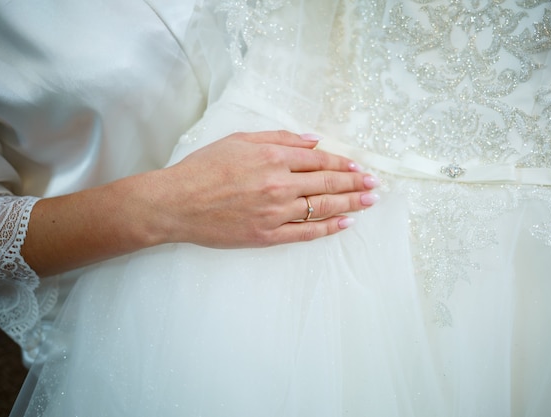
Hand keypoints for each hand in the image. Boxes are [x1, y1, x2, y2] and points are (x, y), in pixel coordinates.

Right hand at [150, 130, 378, 247]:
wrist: (176, 203)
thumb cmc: (203, 168)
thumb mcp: (238, 140)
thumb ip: (279, 138)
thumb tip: (312, 140)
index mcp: (272, 158)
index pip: (319, 160)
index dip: (342, 163)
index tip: (358, 166)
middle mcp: (279, 184)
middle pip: (327, 182)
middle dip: (355, 183)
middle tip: (374, 185)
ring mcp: (275, 212)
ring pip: (322, 207)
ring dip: (349, 204)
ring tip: (369, 202)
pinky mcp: (267, 235)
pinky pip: (305, 232)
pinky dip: (328, 228)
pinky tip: (345, 223)